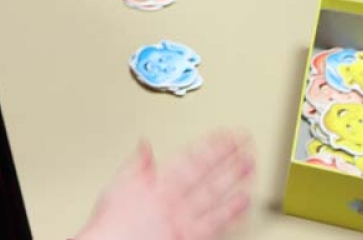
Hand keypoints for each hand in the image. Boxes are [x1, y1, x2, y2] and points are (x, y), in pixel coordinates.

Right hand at [77, 132, 254, 239]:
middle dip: (228, 157)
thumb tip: (144, 145)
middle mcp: (174, 202)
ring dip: (235, 179)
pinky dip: (232, 212)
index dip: (210, 145)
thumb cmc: (112, 225)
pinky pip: (216, 224)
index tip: (225, 134)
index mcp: (157, 185)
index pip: (190, 159)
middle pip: (207, 175)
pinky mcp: (190, 239)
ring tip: (250, 164)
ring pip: (215, 196)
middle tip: (246, 143)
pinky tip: (245, 202)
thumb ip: (135, 164)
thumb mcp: (117, 186)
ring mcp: (185, 221)